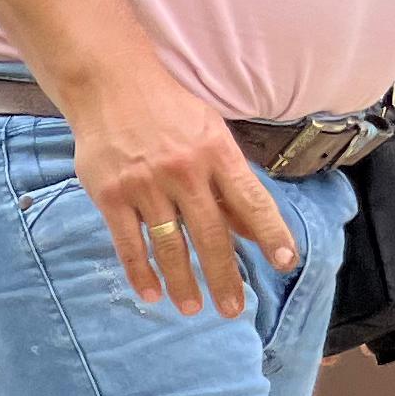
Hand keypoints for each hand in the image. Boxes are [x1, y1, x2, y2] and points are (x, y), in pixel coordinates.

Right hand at [63, 67, 295, 320]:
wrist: (109, 85)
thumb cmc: (167, 110)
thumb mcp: (209, 134)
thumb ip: (228, 183)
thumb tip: (252, 229)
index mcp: (216, 152)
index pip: (251, 200)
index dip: (271, 233)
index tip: (285, 263)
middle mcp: (184, 171)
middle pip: (211, 234)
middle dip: (224, 276)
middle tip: (232, 310)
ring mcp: (145, 185)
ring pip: (170, 244)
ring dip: (182, 282)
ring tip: (191, 308)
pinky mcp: (111, 195)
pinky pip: (129, 242)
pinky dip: (140, 271)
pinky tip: (152, 293)